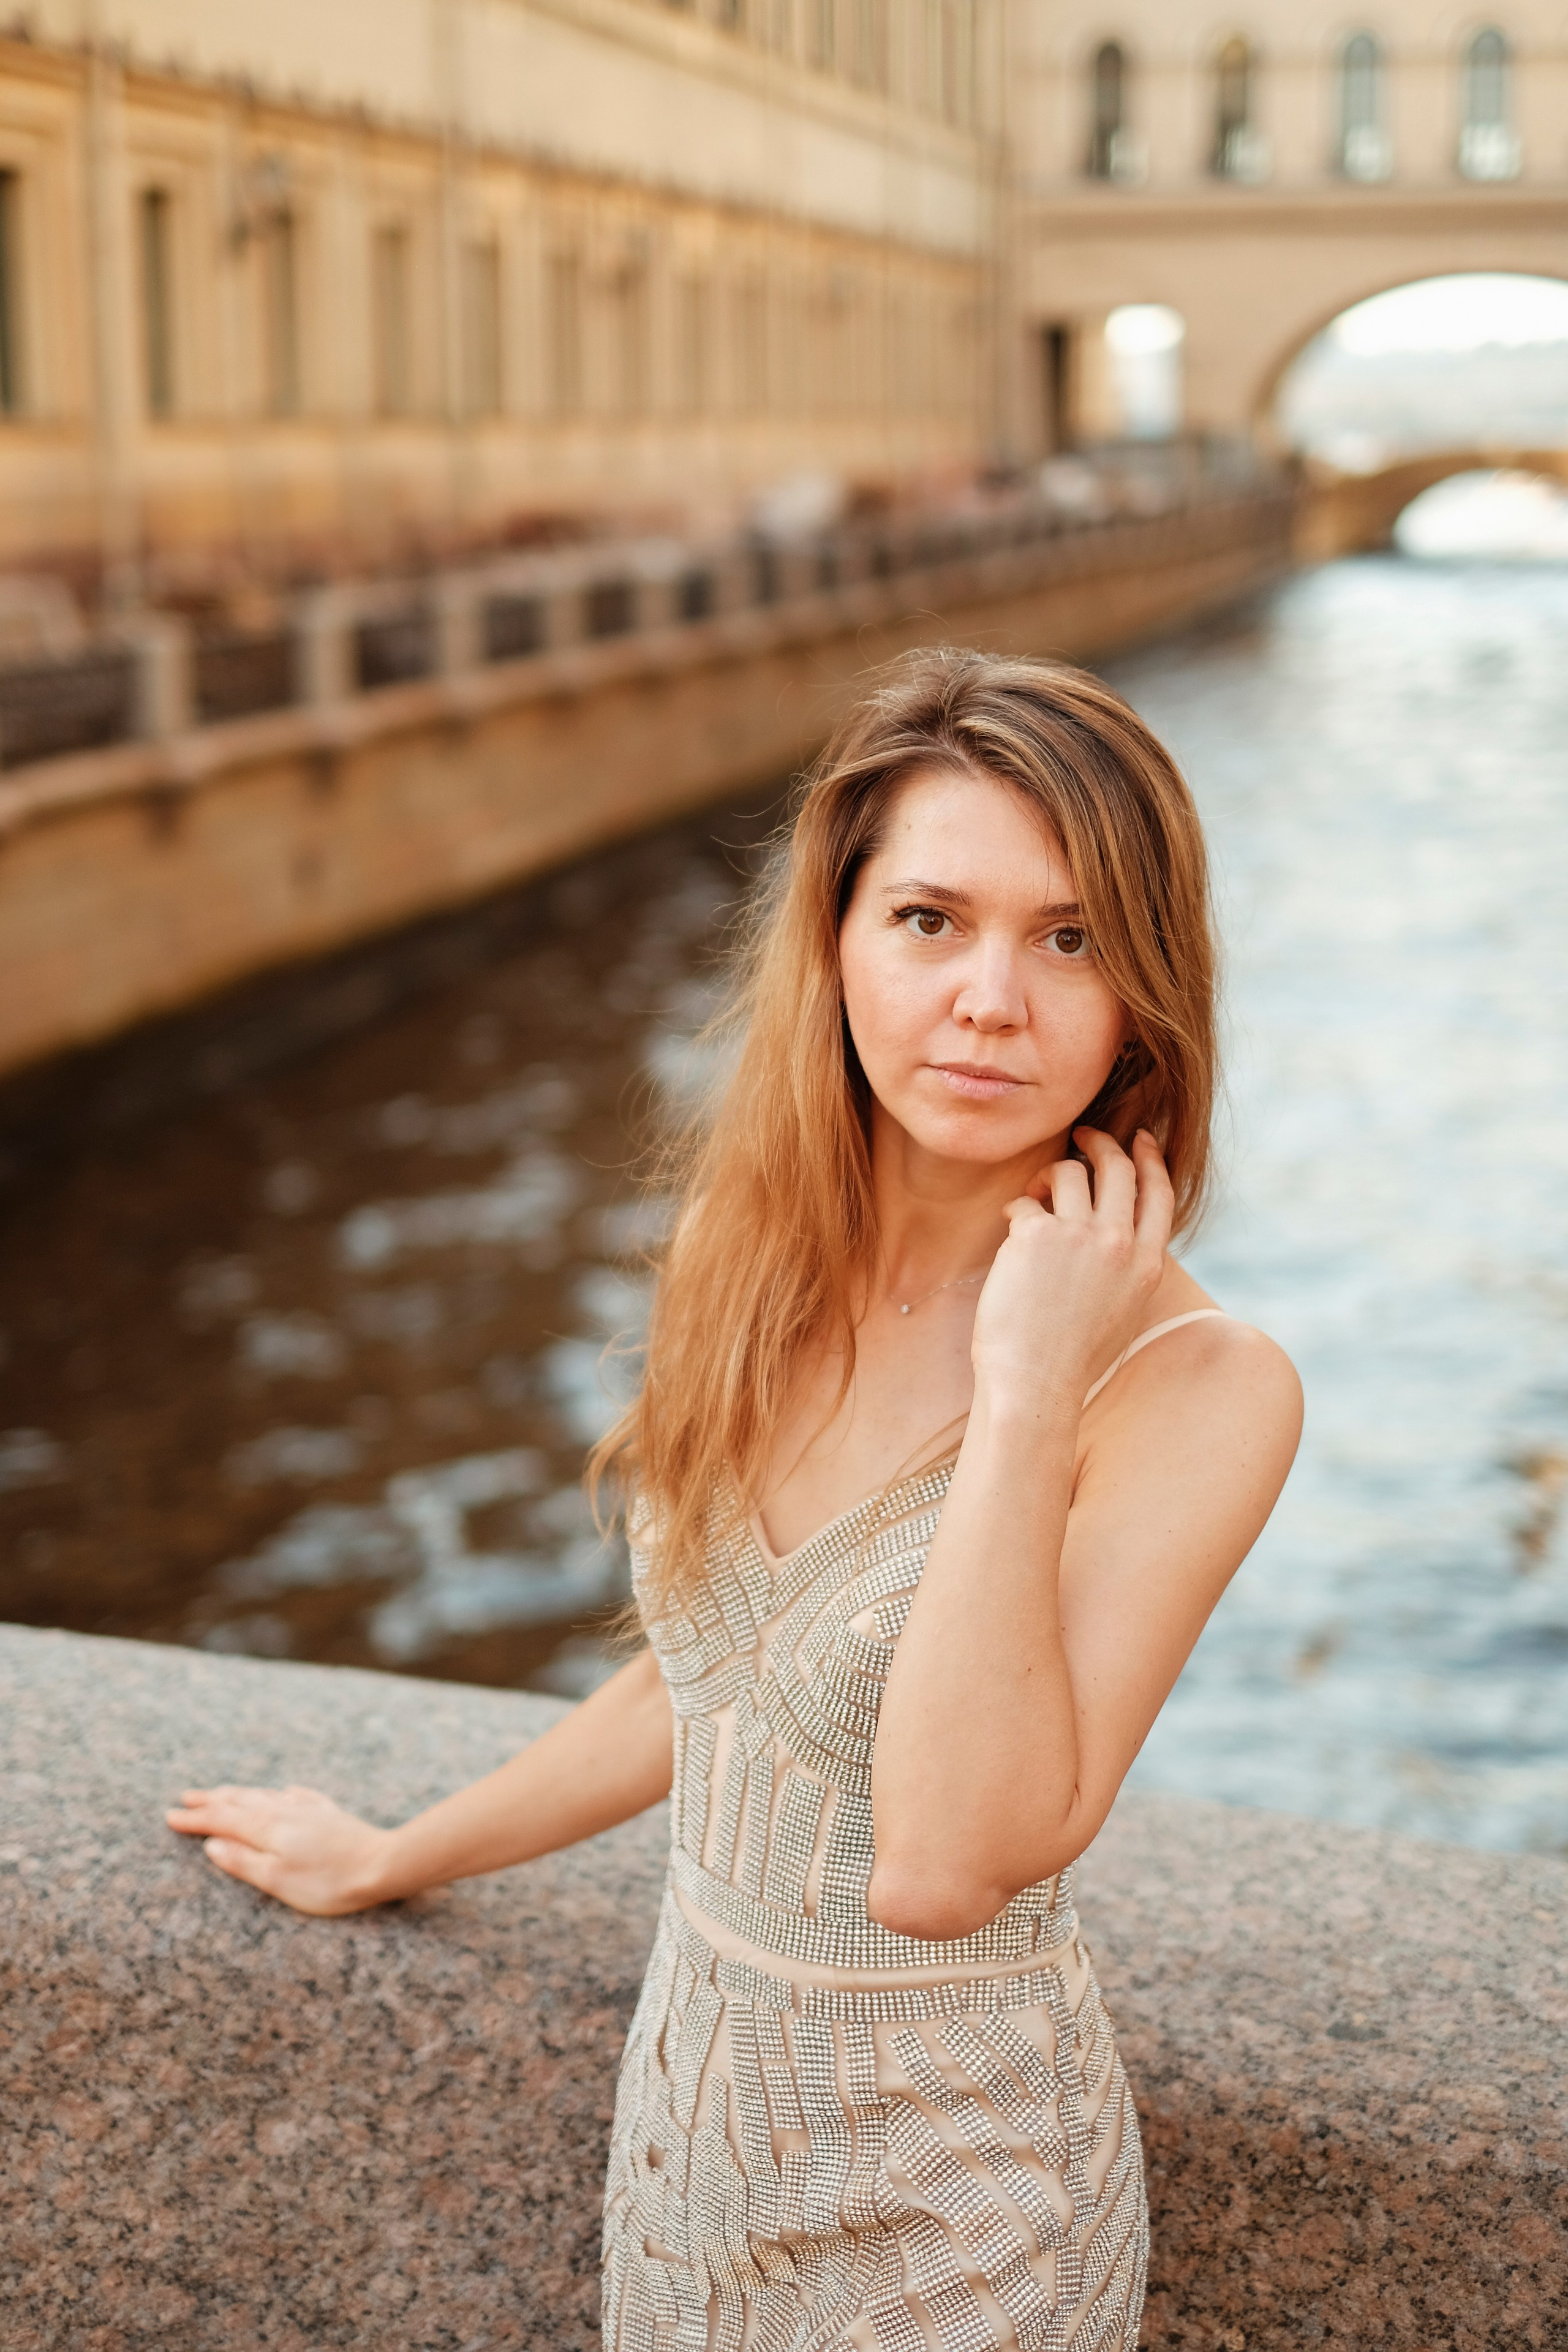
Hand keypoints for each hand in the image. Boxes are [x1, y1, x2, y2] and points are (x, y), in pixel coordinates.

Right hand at [165, 1783, 398, 1915]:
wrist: (382, 1864)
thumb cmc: (328, 1882)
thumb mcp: (278, 1880)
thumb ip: (243, 1862)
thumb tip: (212, 1845)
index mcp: (267, 1829)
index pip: (222, 1820)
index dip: (194, 1819)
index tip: (170, 1816)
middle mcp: (284, 1812)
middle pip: (240, 1801)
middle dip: (211, 1800)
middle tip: (186, 1797)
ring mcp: (308, 1809)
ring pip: (265, 1796)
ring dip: (239, 1794)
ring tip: (222, 1792)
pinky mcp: (329, 1813)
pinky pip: (297, 1796)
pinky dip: (280, 1794)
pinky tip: (284, 1793)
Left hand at [970, 1127, 1172, 1407]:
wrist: (1035, 1383)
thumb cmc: (1072, 1356)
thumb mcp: (1122, 1308)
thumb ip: (1127, 1264)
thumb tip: (1114, 1223)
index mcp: (1147, 1264)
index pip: (1159, 1193)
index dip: (1150, 1158)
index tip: (1140, 1138)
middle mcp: (1120, 1244)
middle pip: (1118, 1168)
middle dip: (1100, 1143)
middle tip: (1082, 1136)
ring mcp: (1080, 1236)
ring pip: (1071, 1172)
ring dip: (1051, 1173)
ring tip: (1036, 1191)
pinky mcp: (1037, 1234)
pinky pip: (1027, 1201)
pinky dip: (1018, 1206)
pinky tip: (1011, 1224)